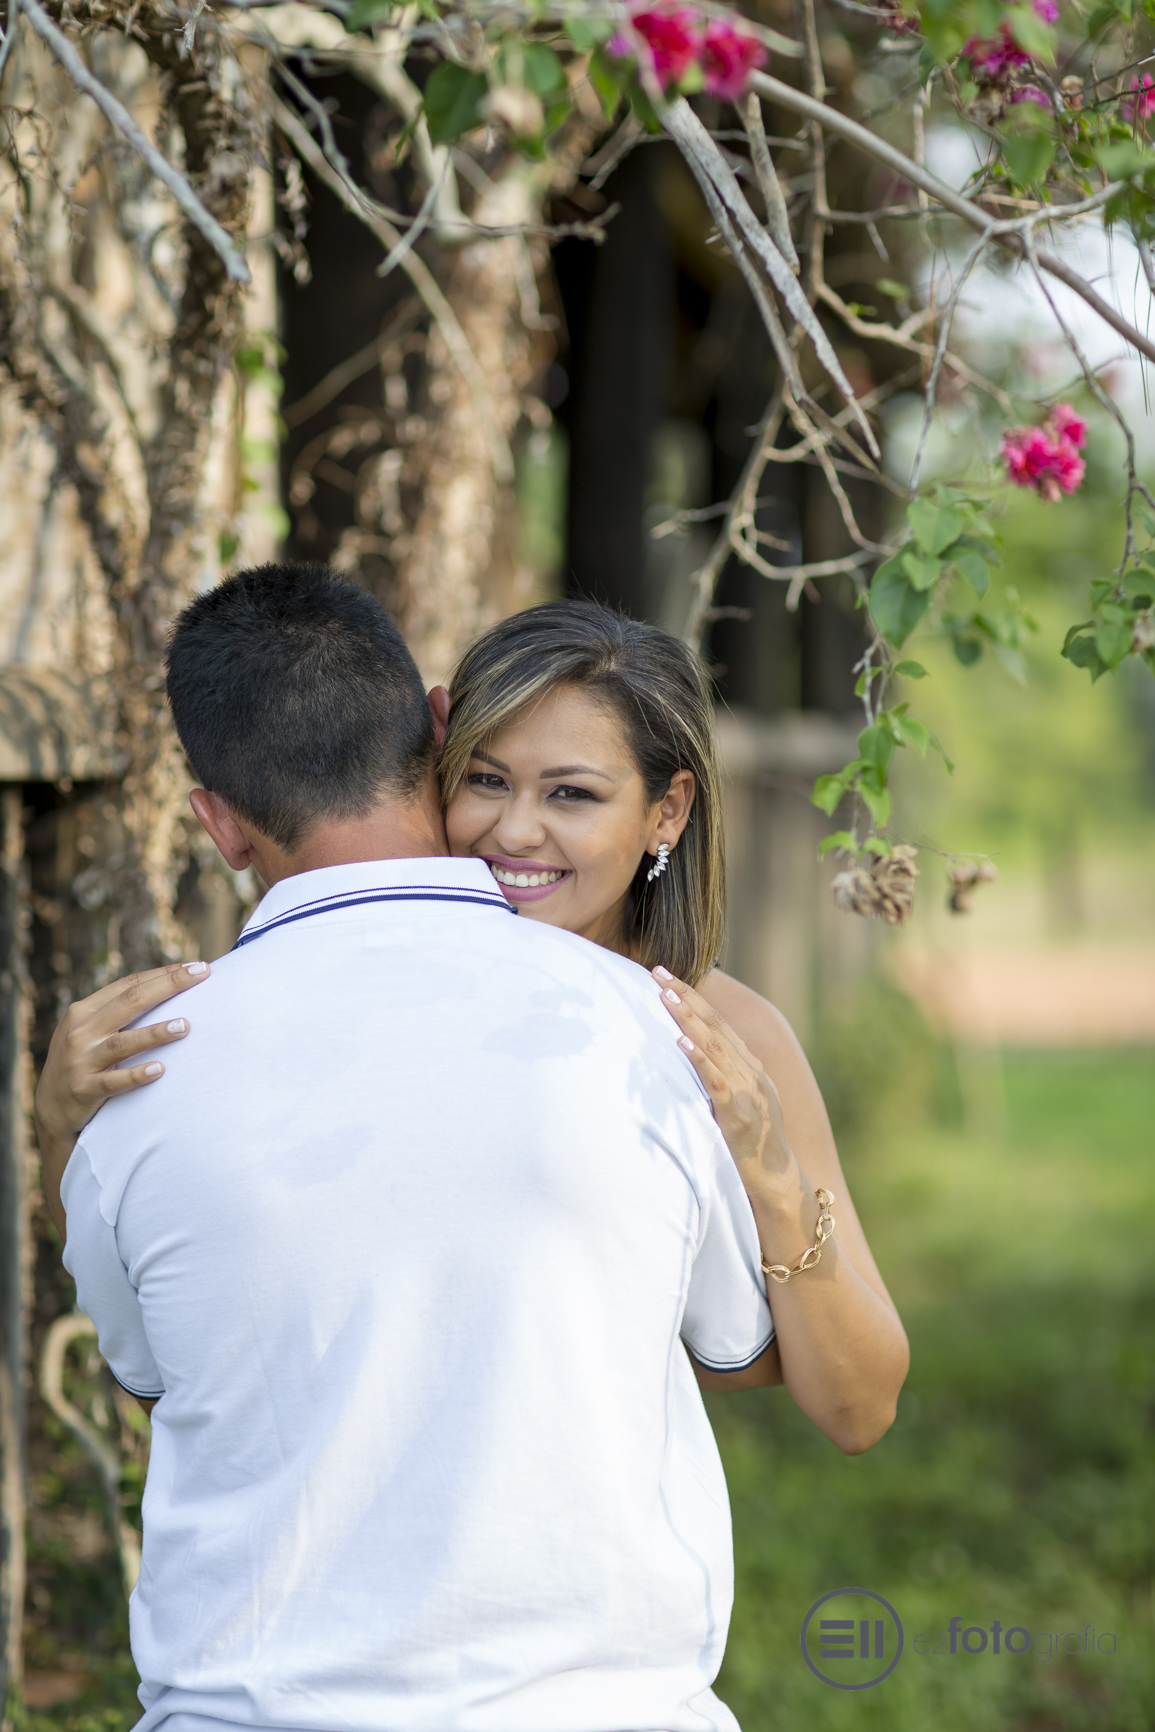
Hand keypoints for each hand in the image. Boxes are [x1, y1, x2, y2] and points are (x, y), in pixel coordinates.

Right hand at [35, 962, 210, 1236]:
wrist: (50, 1109)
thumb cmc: (82, 1062)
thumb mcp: (89, 1032)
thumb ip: (117, 1013)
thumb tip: (167, 989)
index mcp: (84, 1011)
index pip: (129, 984)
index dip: (163, 974)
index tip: (197, 967)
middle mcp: (81, 1031)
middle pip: (131, 1002)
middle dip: (169, 985)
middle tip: (201, 975)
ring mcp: (81, 1061)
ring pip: (123, 1042)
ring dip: (156, 1033)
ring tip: (186, 1025)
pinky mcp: (84, 1090)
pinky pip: (114, 1081)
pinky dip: (137, 1074)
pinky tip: (160, 1069)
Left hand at [652, 965, 794, 1188]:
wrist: (777, 1182)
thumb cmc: (752, 1145)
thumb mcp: (739, 1103)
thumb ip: (722, 1078)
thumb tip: (690, 1057)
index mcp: (750, 1067)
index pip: (718, 1022)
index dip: (693, 997)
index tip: (668, 978)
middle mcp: (751, 1072)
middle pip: (714, 1025)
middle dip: (685, 996)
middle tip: (658, 972)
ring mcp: (747, 1091)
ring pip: (713, 1045)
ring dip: (687, 1018)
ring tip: (664, 996)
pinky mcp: (738, 1113)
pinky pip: (716, 1080)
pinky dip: (698, 1059)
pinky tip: (681, 1043)